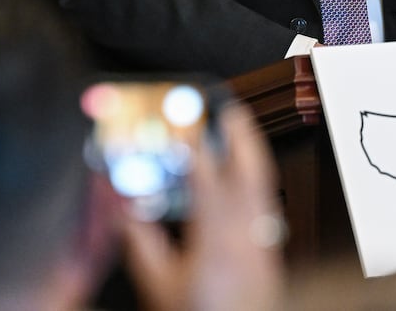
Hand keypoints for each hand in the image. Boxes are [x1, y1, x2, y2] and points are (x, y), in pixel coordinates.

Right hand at [120, 103, 284, 310]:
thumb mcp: (157, 284)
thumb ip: (140, 242)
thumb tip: (124, 208)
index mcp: (216, 241)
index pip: (208, 181)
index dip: (197, 149)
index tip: (188, 125)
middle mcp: (246, 238)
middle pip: (252, 175)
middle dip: (243, 138)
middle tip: (233, 110)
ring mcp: (263, 246)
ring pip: (265, 190)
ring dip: (253, 158)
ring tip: (242, 136)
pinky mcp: (270, 257)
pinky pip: (267, 209)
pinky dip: (258, 186)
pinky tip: (248, 184)